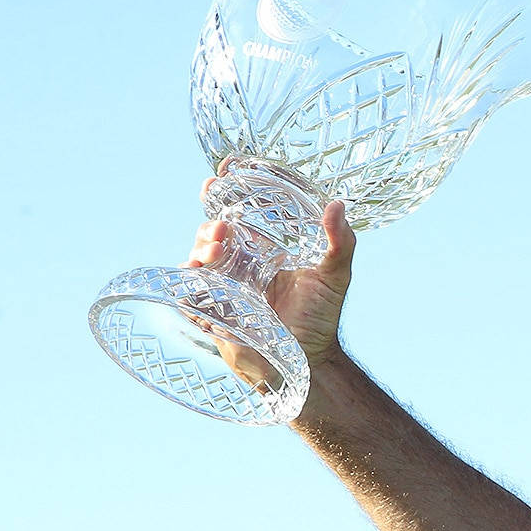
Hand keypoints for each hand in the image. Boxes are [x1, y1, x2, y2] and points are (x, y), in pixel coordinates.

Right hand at [184, 192, 357, 368]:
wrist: (308, 360)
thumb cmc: (321, 316)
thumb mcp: (334, 276)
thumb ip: (340, 242)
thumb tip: (338, 204)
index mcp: (263, 246)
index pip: (238, 210)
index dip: (228, 188)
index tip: (225, 170)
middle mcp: (239, 261)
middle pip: (212, 231)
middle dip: (210, 223)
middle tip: (221, 227)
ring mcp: (223, 285)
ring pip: (198, 257)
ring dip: (199, 248)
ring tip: (214, 249)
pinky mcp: (213, 310)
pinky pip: (190, 294)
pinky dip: (190, 284)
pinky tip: (198, 276)